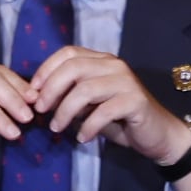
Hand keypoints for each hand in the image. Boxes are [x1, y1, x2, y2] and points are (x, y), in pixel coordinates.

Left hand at [25, 46, 190, 190]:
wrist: (158, 135)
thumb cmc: (121, 119)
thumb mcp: (91, 105)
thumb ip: (71, 97)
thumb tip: (40, 99)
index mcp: (102, 60)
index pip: (68, 53)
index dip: (46, 69)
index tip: (32, 90)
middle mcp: (114, 65)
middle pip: (74, 68)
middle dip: (51, 89)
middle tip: (40, 110)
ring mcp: (126, 81)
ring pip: (85, 90)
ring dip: (65, 111)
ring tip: (56, 128)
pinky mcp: (135, 100)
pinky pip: (104, 111)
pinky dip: (88, 126)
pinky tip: (82, 138)